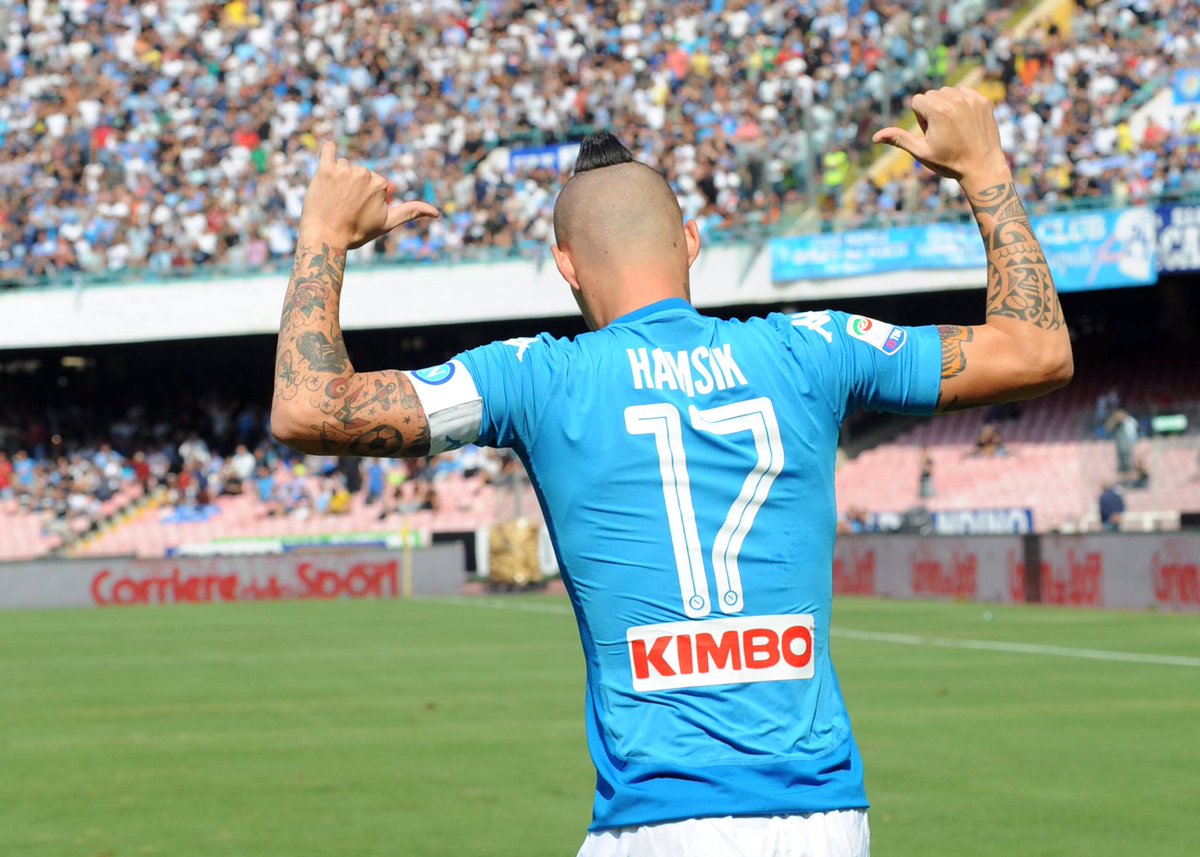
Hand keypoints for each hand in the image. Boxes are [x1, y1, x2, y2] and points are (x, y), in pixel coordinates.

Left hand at [298, 141, 439, 249]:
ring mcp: (344, 171)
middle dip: (350, 186)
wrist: (327, 238)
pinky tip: (328, 152)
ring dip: (336, 178)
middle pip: (356, 172)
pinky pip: (327, 150)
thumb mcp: (388, 223)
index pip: (371, 182)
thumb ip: (410, 212)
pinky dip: (328, 150)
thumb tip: (437, 213)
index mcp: (381, 183)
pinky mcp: (325, 170)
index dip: (363, 197)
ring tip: (331, 199)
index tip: (356, 211)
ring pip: (342, 166)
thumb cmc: (357, 232)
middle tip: (342, 207)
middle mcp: (365, 173)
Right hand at [873, 86, 1008, 185]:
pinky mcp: (984, 101)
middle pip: (931, 95)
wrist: (982, 167)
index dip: (920, 119)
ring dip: (946, 105)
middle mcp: (954, 100)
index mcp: (937, 111)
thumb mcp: (921, 152)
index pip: (917, 100)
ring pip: (947, 91)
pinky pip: (964, 91)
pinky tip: (965, 121)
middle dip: (932, 110)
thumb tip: (875, 137)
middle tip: (943, 132)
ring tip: (954, 127)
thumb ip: (899, 139)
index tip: (931, 133)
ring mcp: (971, 99)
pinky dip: (961, 102)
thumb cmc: (948, 162)